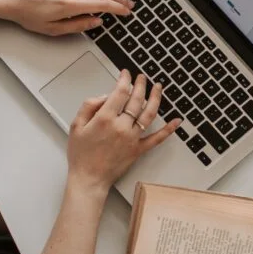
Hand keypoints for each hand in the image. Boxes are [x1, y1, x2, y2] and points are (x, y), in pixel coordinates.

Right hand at [65, 70, 182, 190]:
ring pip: (149, 114)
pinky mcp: (138, 150)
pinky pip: (157, 138)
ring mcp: (132, 138)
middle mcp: (121, 126)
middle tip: (142, 77)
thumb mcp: (76, 125)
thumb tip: (105, 97)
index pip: (120, 92)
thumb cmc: (81, 155)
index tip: (125, 74)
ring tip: (158, 87)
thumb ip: (89, 106)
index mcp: (105, 118)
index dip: (124, 80)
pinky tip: (176, 121)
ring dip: (155, 98)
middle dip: (140, 85)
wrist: (89, 179)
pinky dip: (168, 129)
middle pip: (136, 99)